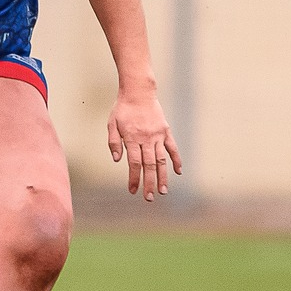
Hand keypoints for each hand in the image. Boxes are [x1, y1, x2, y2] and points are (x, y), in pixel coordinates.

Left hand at [108, 81, 181, 201]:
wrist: (138, 92)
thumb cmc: (122, 109)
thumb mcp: (112, 124)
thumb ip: (114, 142)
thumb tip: (116, 159)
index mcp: (132, 138)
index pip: (134, 163)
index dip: (134, 178)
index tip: (133, 190)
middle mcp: (146, 139)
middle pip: (148, 165)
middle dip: (149, 183)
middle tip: (149, 198)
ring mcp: (158, 136)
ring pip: (161, 160)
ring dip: (162, 176)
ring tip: (163, 191)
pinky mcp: (165, 131)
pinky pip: (172, 148)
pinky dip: (176, 160)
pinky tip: (178, 172)